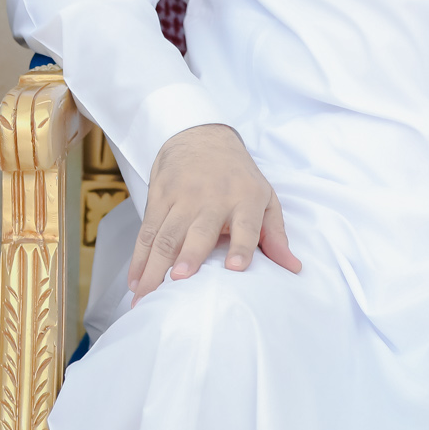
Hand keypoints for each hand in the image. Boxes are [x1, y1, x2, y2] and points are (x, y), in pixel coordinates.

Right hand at [127, 123, 299, 301]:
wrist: (201, 135)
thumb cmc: (238, 176)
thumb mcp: (264, 197)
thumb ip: (276, 235)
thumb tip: (293, 268)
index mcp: (245, 199)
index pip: (246, 225)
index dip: (242, 246)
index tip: (236, 268)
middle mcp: (212, 197)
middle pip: (198, 230)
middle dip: (188, 255)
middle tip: (179, 281)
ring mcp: (182, 196)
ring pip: (165, 235)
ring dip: (154, 266)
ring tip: (147, 294)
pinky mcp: (159, 196)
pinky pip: (147, 231)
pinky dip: (138, 258)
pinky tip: (135, 281)